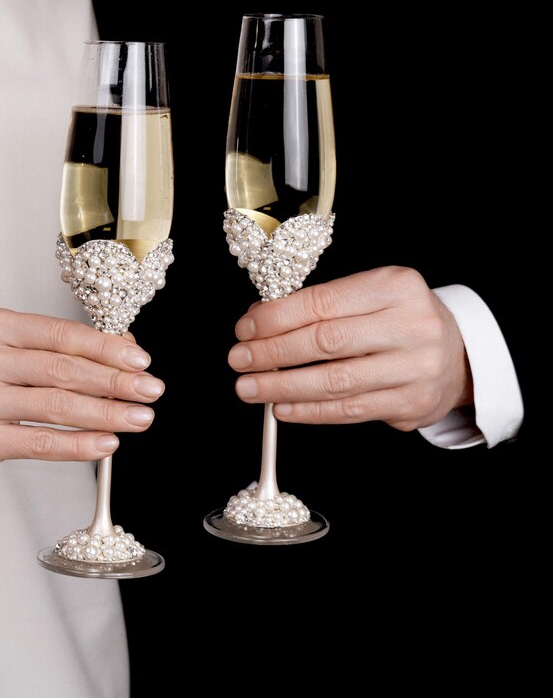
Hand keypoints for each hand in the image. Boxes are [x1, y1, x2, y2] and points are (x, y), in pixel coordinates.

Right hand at [0, 307, 163, 475]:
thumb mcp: (5, 349)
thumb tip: (123, 349)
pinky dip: (80, 444)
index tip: (140, 359)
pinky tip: (107, 443)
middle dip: (115, 381)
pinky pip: (41, 441)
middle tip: (151, 390)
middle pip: (62, 368)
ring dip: (106, 413)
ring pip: (56, 405)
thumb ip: (55, 348)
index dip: (105, 347)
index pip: (60, 333)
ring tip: (139, 418)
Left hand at [228, 266, 472, 431]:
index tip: (246, 328)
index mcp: (396, 286)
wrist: (459, 355)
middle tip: (239, 359)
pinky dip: (310, 411)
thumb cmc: (399, 319)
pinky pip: (350, 410)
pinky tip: (282, 407)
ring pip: (336, 382)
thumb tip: (261, 320)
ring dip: (283, 387)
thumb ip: (324, 304)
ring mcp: (415, 368)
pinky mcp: (412, 404)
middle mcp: (411, 326)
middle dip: (273, 352)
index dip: (278, 317)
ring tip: (250, 387)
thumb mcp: (372, 294)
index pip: (325, 302)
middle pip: (327, 342)